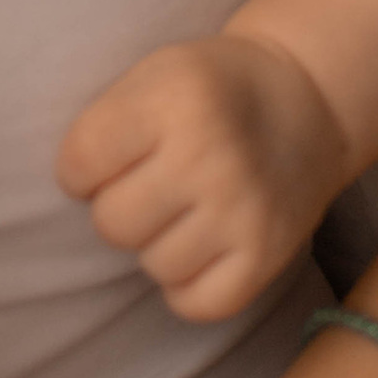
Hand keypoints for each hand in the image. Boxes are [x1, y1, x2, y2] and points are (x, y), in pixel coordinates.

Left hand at [57, 32, 346, 323]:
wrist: (307, 97)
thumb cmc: (210, 89)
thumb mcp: (154, 73)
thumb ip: (106, 123)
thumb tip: (71, 195)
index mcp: (174, 99)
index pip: (79, 163)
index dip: (80, 169)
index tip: (108, 158)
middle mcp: (210, 157)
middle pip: (111, 223)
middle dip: (118, 207)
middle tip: (150, 186)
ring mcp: (243, 211)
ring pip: (152, 266)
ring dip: (156, 244)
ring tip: (182, 210)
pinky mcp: (268, 255)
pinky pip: (196, 303)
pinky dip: (187, 286)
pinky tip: (198, 249)